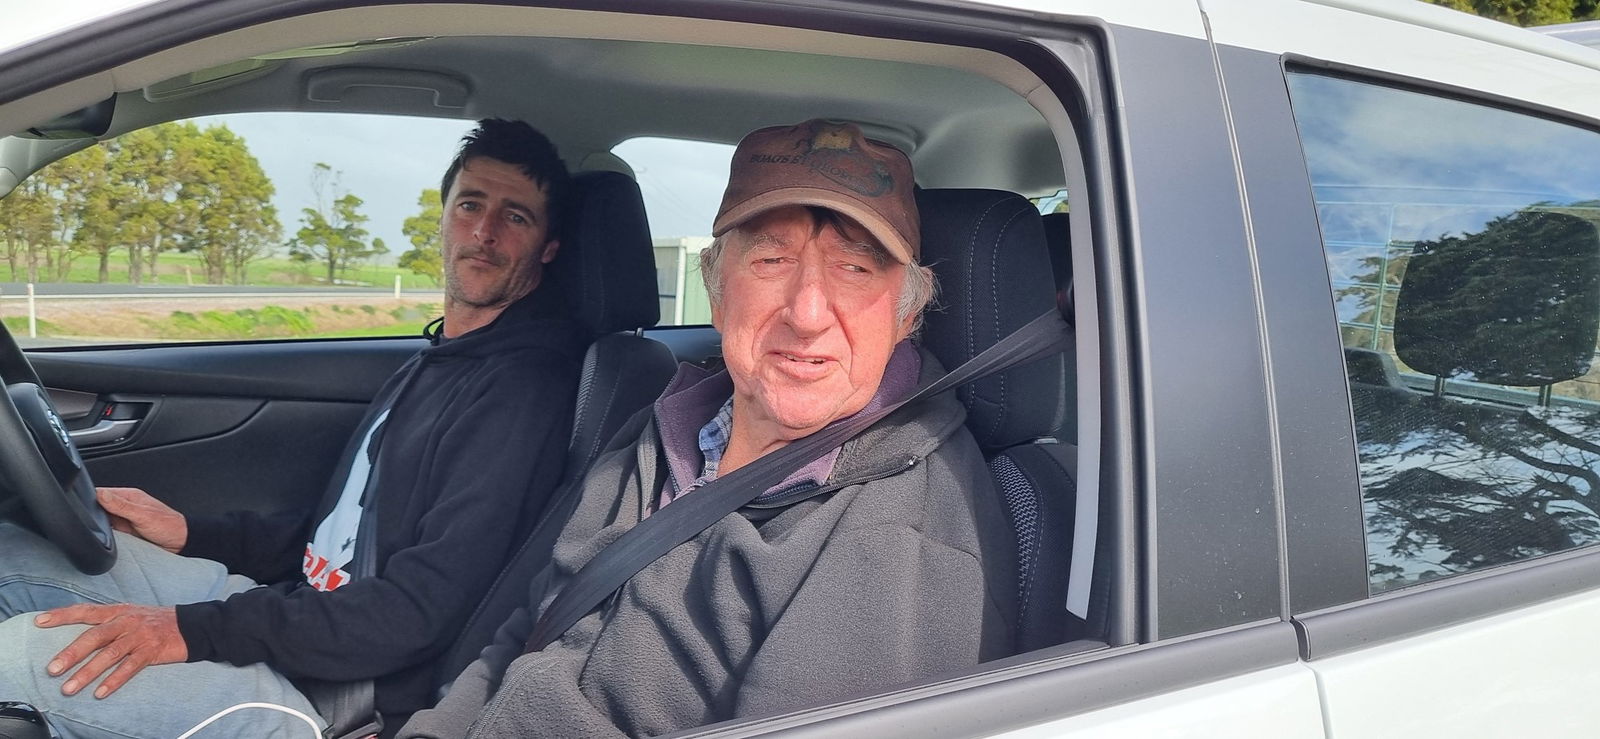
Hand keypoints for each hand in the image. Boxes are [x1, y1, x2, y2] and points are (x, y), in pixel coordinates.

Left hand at [36, 604, 186, 698]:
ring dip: (87, 673)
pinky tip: (100, 692)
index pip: (85, 611)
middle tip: (51, 669)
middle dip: (71, 653)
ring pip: (109, 655)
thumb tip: (79, 637)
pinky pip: (130, 668)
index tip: (39, 622)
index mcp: (118, 611)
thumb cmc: (156, 622)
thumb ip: (108, 623)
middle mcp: (126, 622)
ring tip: (69, 688)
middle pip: (94, 636)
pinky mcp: (152, 651)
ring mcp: (140, 636)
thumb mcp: (131, 615)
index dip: (62, 615)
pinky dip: (114, 681)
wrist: (192, 625)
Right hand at [96, 487, 186, 553]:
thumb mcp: (143, 515)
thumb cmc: (168, 526)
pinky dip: (105, 534)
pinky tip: (105, 538)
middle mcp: (125, 507)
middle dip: (92, 513)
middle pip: (100, 507)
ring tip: (99, 530)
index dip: (90, 497)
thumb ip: (121, 505)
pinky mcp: (125, 532)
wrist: (180, 543)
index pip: (103, 492)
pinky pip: (109, 532)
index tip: (81, 505)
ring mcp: (124, 520)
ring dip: (98, 525)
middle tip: (89, 521)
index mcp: (130, 496)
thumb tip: (102, 494)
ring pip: (103, 520)